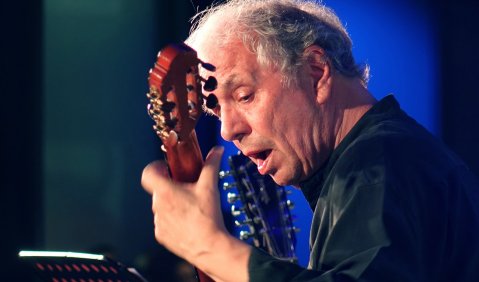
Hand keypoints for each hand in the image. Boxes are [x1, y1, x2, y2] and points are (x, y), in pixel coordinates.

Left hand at [141, 146, 226, 263]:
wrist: (209, 246)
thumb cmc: (207, 217)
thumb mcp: (210, 187)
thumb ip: (211, 165)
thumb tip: (216, 151)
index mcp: (165, 191)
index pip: (148, 173)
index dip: (156, 167)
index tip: (166, 168)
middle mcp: (158, 206)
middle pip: (158, 189)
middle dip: (171, 187)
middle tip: (186, 188)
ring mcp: (158, 222)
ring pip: (162, 206)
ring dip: (172, 204)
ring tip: (190, 208)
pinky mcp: (161, 235)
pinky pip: (164, 222)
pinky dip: (173, 220)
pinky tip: (188, 222)